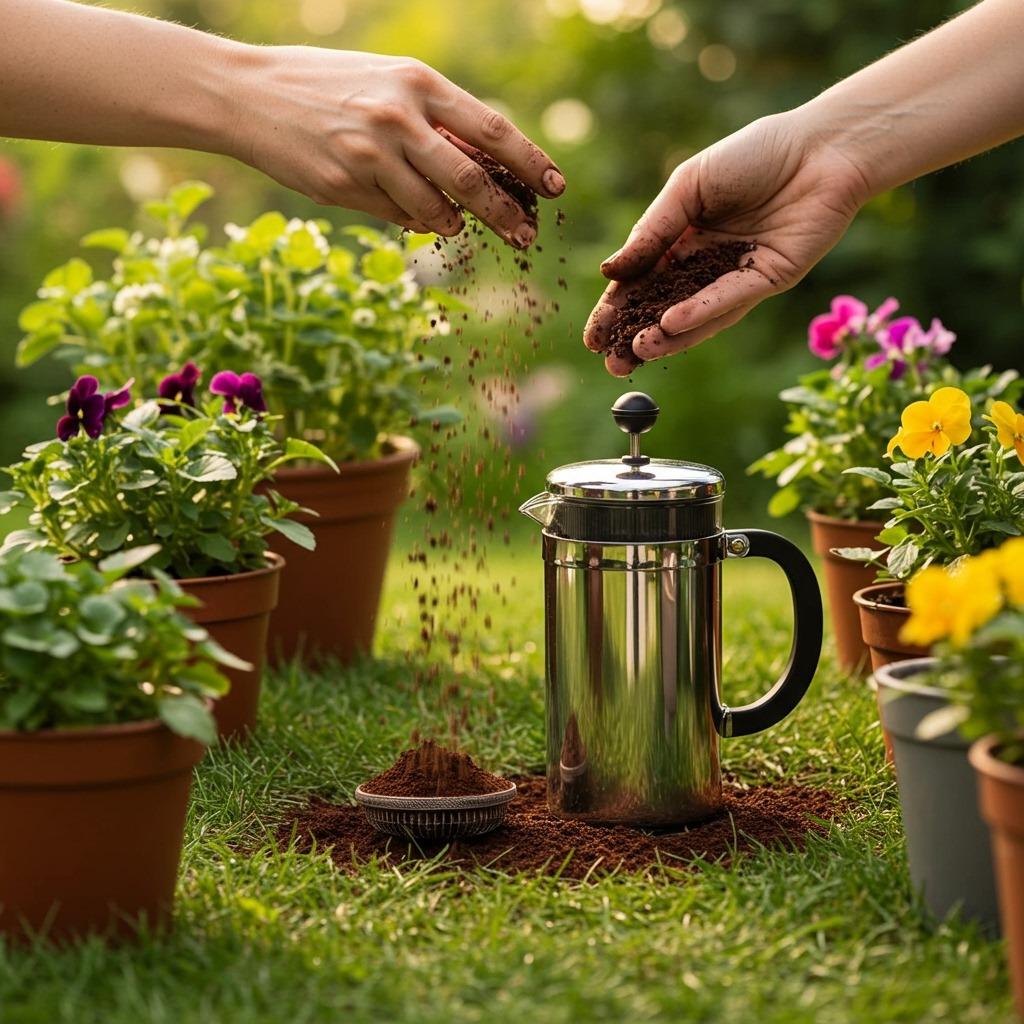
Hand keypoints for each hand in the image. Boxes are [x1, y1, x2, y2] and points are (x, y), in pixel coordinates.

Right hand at [228, 47, 564, 247]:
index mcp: (419, 83)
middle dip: (507, 215)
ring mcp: (371, 155)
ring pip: (435, 211)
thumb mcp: (389, 83)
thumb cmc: (329, 86)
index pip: (491, 129)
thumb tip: (482, 168)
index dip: (529, 162)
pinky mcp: (346, 187)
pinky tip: (407, 211)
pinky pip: (397, 218)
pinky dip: (413, 221)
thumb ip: (435, 121)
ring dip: (453, 224)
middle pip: (472, 181)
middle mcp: (399, 118)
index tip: (555, 187)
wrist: (249, 94)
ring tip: (456, 225)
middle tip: (527, 236)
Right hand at [584, 112, 870, 374]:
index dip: (616, 311)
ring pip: (696, 315)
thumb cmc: (754, 154)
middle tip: (611, 362)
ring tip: (636, 352)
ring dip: (666, 337)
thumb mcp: (689, 187)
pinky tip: (672, 322)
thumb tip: (610, 271)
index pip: (641, 284)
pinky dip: (700, 312)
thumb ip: (653, 230)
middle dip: (635, 337)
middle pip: (664, 308)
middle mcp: (708, 264)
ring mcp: (738, 276)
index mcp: (683, 240)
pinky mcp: (769, 280)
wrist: (821, 147)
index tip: (593, 337)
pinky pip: (730, 299)